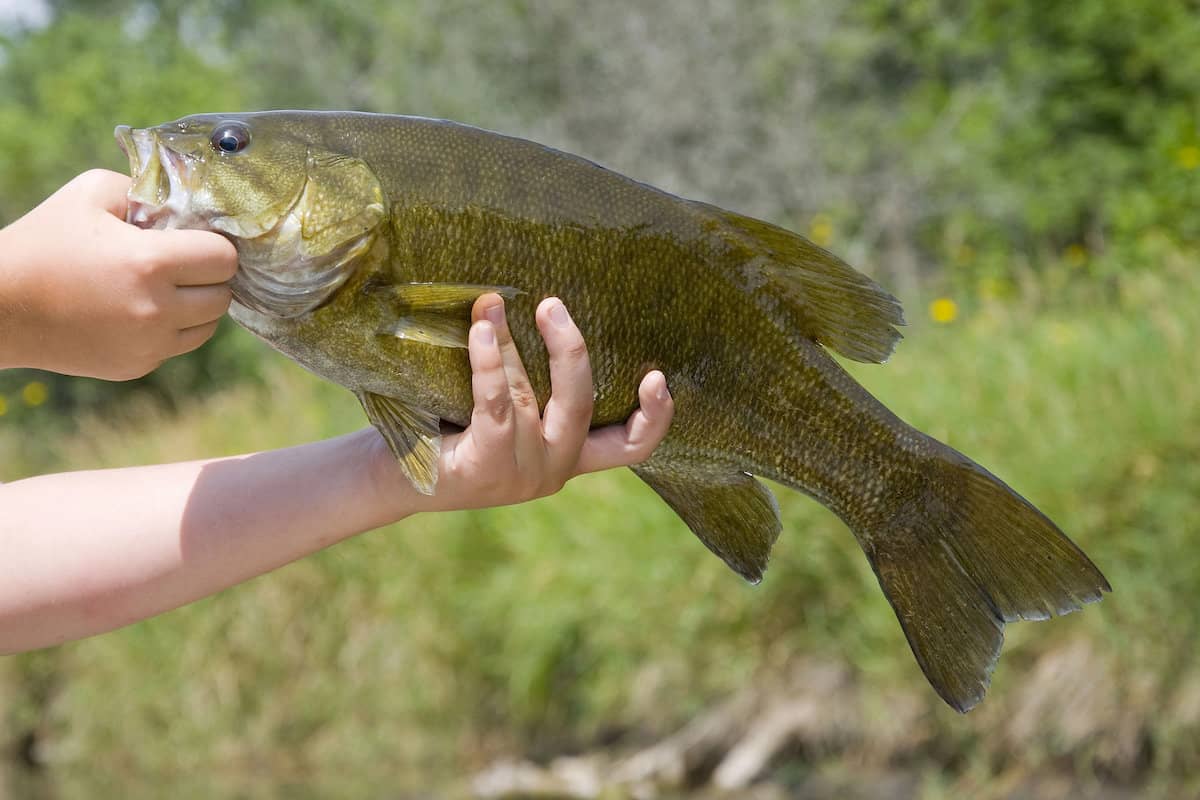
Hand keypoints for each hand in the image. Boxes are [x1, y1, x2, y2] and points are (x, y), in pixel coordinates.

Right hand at [0, 169, 238, 379]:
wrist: (1, 305)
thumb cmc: (44, 241)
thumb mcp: (91, 192)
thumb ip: (147, 191)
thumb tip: (186, 205)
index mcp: (150, 263)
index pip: (225, 258)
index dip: (214, 245)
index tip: (194, 239)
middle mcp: (157, 310)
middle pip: (223, 295)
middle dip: (208, 276)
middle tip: (182, 264)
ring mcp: (149, 345)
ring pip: (209, 326)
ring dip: (197, 306)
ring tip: (164, 287)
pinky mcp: (137, 367)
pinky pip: (178, 346)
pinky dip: (172, 329)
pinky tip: (141, 309)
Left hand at [376, 294, 673, 512]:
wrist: (396, 480)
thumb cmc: (450, 433)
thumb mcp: (504, 414)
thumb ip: (530, 385)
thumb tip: (529, 303)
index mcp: (569, 457)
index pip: (630, 448)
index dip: (655, 417)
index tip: (659, 376)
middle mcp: (554, 470)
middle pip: (583, 406)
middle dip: (569, 351)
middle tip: (552, 305)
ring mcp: (522, 475)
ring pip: (529, 395)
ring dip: (508, 344)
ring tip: (490, 304)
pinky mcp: (487, 468)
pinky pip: (497, 404)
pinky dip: (489, 362)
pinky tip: (481, 332)